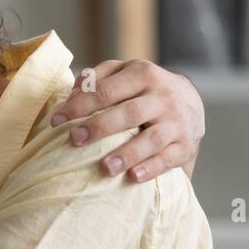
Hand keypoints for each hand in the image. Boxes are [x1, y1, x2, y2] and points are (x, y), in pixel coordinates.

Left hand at [49, 59, 203, 182]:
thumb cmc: (144, 89)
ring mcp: (177, 122)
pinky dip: (152, 168)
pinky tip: (133, 177)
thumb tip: (72, 95)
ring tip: (105, 168)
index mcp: (143, 74)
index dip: (79, 105)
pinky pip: (169, 158)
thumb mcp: (124, 72)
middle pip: (130, 112)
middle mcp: (162, 96)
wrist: (191, 101)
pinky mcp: (185, 145)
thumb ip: (97, 78)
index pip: (106, 90)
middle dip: (100, 127)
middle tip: (74, 139)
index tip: (56, 121)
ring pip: (152, 138)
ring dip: (127, 154)